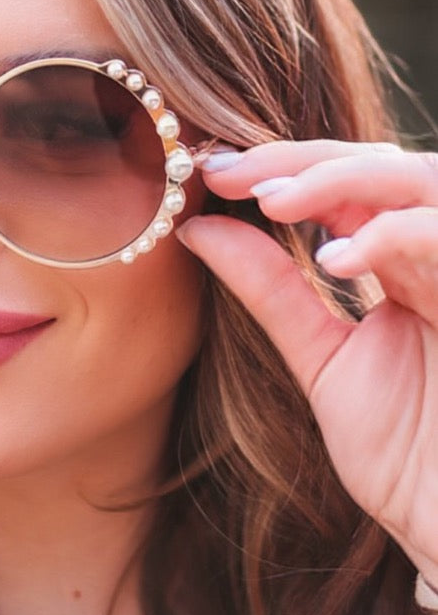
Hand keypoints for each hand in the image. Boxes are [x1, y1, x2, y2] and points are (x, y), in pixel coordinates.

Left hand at [177, 140, 437, 583]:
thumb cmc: (407, 455)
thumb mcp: (321, 360)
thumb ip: (270, 292)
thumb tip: (198, 227)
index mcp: (404, 266)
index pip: (345, 189)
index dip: (280, 170)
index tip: (208, 170)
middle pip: (382, 167)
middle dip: (302, 160)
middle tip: (227, 169)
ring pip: (422, 182)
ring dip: (344, 181)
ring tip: (274, 200)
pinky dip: (395, 236)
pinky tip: (334, 259)